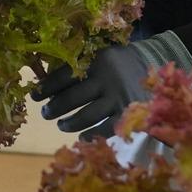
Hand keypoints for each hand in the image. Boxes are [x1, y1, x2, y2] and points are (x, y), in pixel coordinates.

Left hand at [36, 34, 190, 140]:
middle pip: (73, 96)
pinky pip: (107, 128)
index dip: (47, 86)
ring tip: (61, 125)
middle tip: (45, 113)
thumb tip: (45, 76)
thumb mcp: (99, 54)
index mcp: (96, 60)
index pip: (64, 75)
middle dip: (55, 107)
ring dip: (70, 122)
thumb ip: (78, 63)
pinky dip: (92, 134)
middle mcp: (106, 79)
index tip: (34, 95)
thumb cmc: (119, 61)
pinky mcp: (129, 113)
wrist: (157, 64)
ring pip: (87, 115)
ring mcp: (118, 97)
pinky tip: (82, 137)